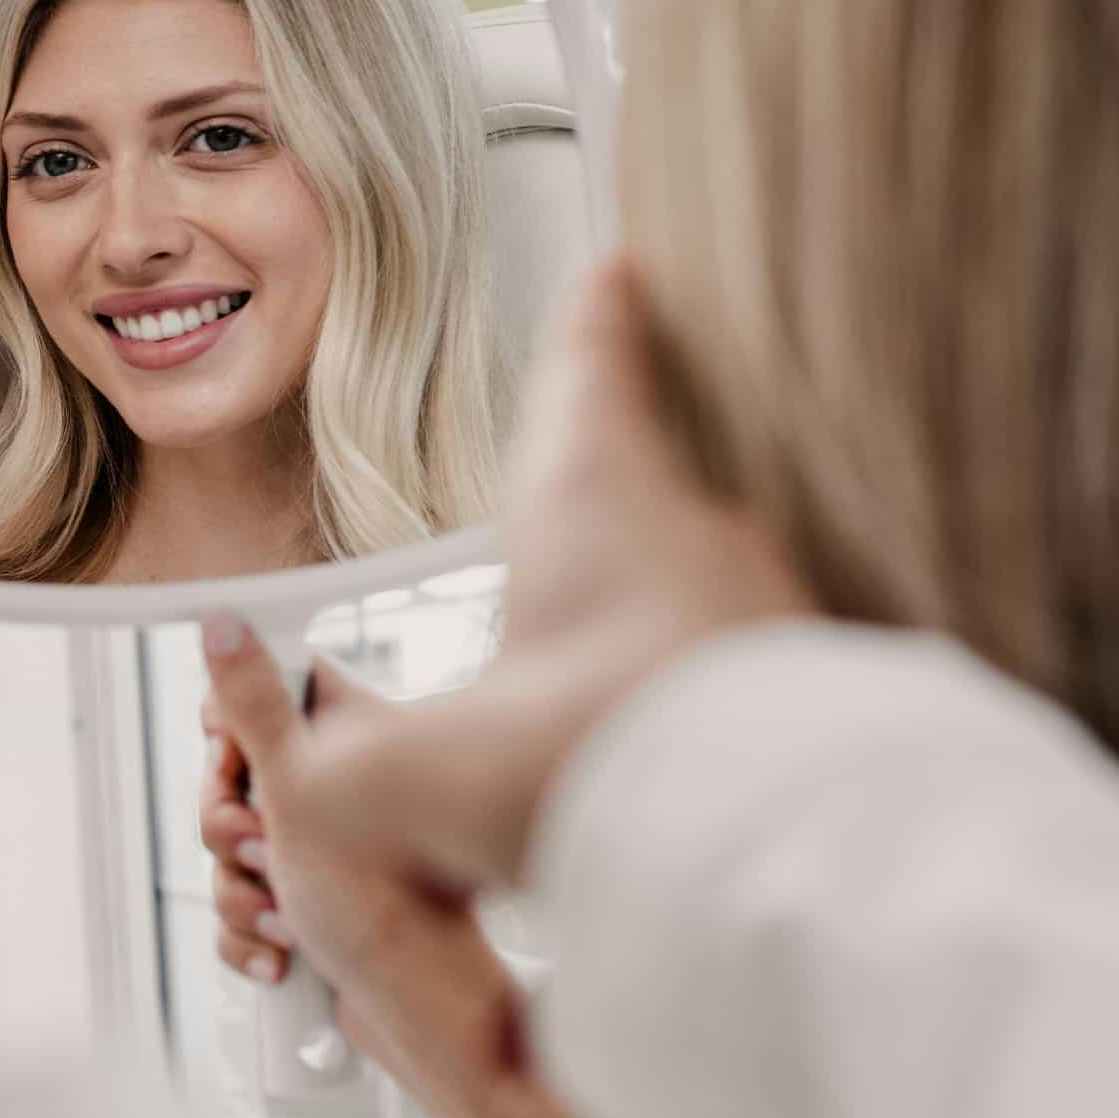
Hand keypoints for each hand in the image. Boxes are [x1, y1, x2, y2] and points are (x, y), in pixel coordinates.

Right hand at [197, 640, 492, 1048]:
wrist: (432, 1019)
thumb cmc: (388, 903)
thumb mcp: (305, 788)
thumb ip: (256, 705)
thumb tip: (223, 621)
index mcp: (340, 739)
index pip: (256, 699)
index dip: (231, 737)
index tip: (239, 767)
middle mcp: (335, 789)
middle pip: (230, 787)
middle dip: (232, 834)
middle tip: (266, 850)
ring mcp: (324, 854)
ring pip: (233, 858)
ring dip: (246, 898)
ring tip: (290, 920)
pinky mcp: (314, 910)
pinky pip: (247, 915)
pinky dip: (255, 943)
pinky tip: (286, 960)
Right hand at [290, 254, 812, 894]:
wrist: (787, 854)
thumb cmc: (611, 762)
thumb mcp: (428, 776)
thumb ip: (342, 775)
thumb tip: (308, 776)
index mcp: (593, 498)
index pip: (590, 371)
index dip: (593, 318)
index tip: (619, 263)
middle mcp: (693, 528)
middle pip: (645, 471)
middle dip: (608, 478)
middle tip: (585, 479)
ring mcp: (763, 600)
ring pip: (694, 570)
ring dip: (650, 597)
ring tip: (607, 653)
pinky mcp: (810, 680)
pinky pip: (734, 654)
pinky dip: (692, 678)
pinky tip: (664, 740)